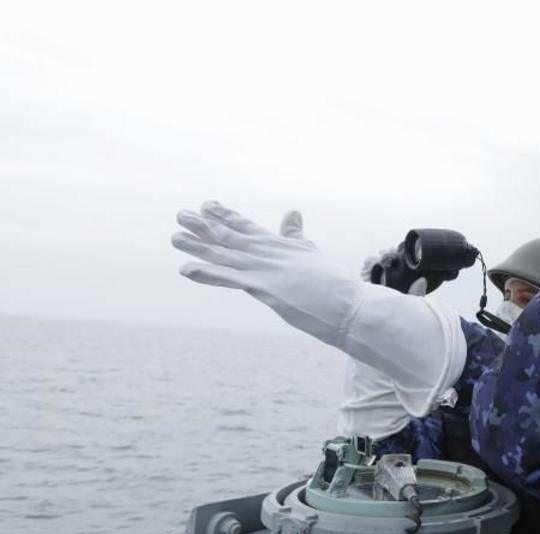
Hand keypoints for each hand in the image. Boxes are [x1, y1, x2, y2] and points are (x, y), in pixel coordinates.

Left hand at [171, 201, 365, 344]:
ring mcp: (265, 269)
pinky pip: (228, 279)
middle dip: (203, 226)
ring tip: (175, 237)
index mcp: (280, 245)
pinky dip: (205, 273)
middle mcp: (268, 252)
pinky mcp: (264, 287)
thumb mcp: (311, 254)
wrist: (347, 305)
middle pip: (229, 236)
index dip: (225, 215)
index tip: (206, 205)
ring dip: (197, 245)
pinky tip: (185, 269)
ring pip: (224, 253)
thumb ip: (295, 235)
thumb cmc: (335, 286)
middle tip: (180, 215)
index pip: (247, 226)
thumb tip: (292, 212)